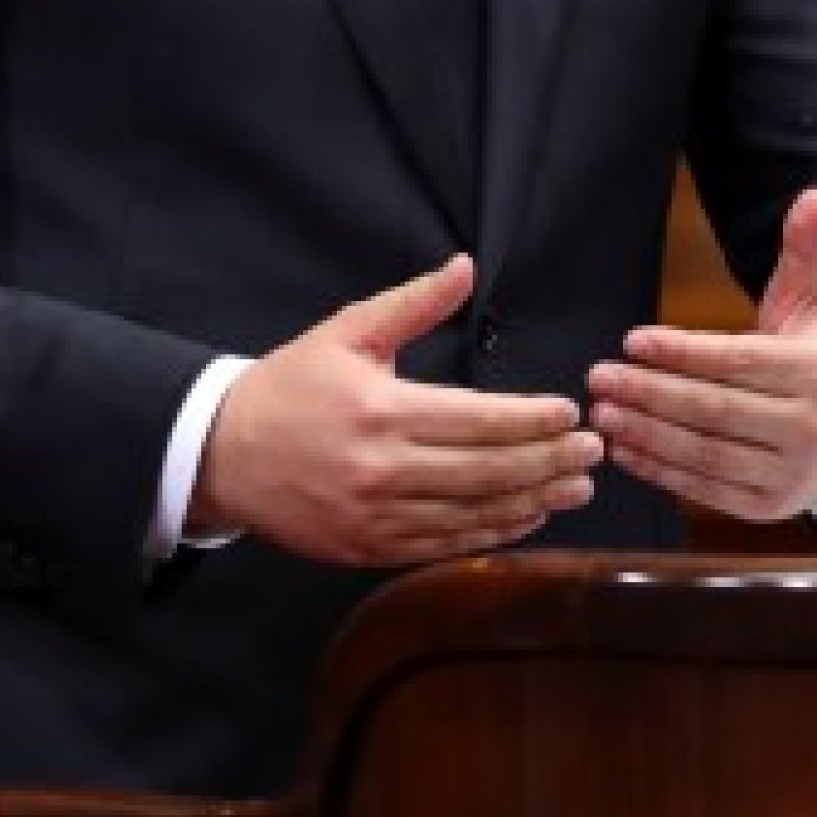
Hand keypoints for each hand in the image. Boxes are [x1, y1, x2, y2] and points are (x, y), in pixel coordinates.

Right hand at [190, 254, 601, 564]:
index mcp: (381, 411)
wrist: (223, 453)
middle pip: (488, 471)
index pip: (479, 419)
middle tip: (593, 451)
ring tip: (576, 488)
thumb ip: (413, 303)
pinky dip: (491, 532)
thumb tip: (465, 267)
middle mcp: (383, 470)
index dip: (532, 418)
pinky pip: (445, 544)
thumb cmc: (290, 385)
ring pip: (473, 514)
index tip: (571, 411)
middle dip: (549, 461)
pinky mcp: (369, 548)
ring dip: (533, 501)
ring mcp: (377, 517)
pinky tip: (524, 516)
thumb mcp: (347, 332)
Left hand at [586, 188, 816, 522]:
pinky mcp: (770, 506)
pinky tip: (624, 448)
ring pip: (706, 453)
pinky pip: (708, 489)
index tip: (631, 340)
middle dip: (650, 394)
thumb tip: (813, 195)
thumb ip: (807, 250)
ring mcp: (791, 473)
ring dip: (647, 434)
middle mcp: (808, 427)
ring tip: (602, 411)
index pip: (738, 360)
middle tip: (598, 376)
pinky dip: (662, 471)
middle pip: (714, 410)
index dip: (682, 352)